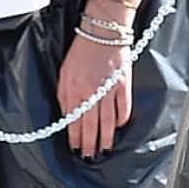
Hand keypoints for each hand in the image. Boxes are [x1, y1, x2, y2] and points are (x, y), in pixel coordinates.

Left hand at [57, 32, 131, 159]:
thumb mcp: (64, 74)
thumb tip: (68, 117)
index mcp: (74, 91)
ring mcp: (110, 89)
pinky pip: (124, 106)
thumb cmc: (81, 51)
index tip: (75, 149)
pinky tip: (119, 127)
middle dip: (90, 143)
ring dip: (106, 137)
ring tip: (105, 149)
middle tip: (90, 156)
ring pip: (108, 120)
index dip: (75, 138)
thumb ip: (65, 97)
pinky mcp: (124, 83)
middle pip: (91, 125)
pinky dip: (122, 118)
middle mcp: (92, 93)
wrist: (103, 31)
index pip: (74, 122)